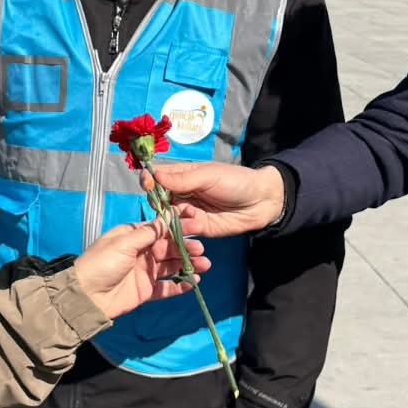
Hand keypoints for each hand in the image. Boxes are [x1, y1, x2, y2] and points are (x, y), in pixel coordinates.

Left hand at [71, 219, 207, 321]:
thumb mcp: (123, 243)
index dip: (178, 228)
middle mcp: (140, 252)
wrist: (87, 296)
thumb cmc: (101, 263)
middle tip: (201, 249)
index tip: (196, 226)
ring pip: (171, 266)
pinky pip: (166, 287)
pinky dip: (180, 285)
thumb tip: (166, 218)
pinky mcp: (145, 290)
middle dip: (186, 247)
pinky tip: (193, 282)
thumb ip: (147, 233)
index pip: (160, 229)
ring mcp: (144, 272)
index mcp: (133, 237)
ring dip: (187, 264)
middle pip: (168, 248)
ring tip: (204, 265)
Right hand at [150, 161, 285, 238]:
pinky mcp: (197, 229)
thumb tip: (155, 176)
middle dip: (156, 206)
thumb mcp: (208, 176)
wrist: (260, 201)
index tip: (146, 184)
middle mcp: (181, 195)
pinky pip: (183, 232)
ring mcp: (188, 213)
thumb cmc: (235, 181)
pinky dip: (183, 231)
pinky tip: (194, 227)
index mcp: (181, 176)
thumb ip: (182, 179)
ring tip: (173, 223)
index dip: (149, 181)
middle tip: (161, 209)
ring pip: (168, 219)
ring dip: (167, 222)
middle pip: (158, 201)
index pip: (157, 178)